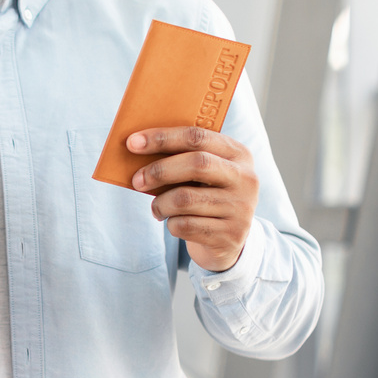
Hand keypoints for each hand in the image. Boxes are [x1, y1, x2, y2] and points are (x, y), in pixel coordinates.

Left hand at [127, 126, 258, 271]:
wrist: (228, 241)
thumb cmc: (205, 197)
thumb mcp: (203, 175)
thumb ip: (181, 159)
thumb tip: (137, 148)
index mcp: (238, 154)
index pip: (198, 136)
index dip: (162, 138)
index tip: (132, 142)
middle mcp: (245, 179)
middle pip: (196, 164)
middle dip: (159, 170)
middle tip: (137, 180)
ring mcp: (240, 208)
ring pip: (185, 199)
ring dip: (161, 204)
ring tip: (157, 208)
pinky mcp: (230, 235)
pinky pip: (185, 226)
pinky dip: (171, 224)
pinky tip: (174, 223)